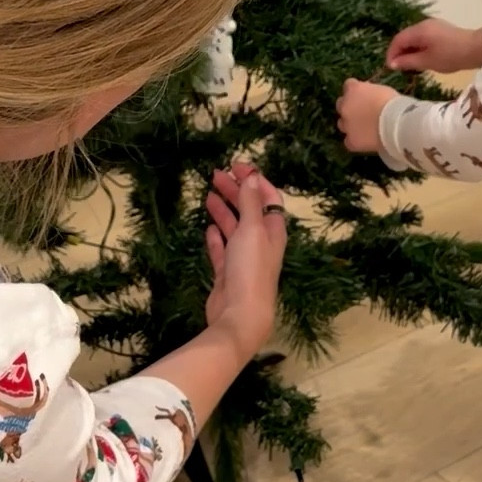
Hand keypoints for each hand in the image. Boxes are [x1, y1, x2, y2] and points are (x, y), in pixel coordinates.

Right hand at [204, 162, 286, 361]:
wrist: (240, 315)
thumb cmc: (250, 269)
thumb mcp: (252, 230)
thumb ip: (251, 202)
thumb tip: (254, 176)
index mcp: (273, 231)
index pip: (268, 198)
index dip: (254, 180)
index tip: (235, 166)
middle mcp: (261, 243)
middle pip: (249, 210)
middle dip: (235, 191)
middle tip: (215, 175)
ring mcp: (244, 259)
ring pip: (234, 228)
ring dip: (224, 211)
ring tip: (208, 195)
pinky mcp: (228, 274)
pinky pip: (222, 249)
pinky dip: (216, 237)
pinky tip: (208, 228)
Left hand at [337, 79, 394, 154]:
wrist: (397, 124)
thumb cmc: (396, 104)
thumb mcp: (382, 90)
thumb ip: (371, 93)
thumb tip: (370, 97)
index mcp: (354, 89)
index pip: (349, 85)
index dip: (357, 91)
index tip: (365, 95)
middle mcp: (345, 106)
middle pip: (341, 104)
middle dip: (350, 107)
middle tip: (363, 112)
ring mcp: (346, 125)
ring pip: (342, 124)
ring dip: (350, 124)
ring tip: (365, 129)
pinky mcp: (351, 141)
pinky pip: (349, 141)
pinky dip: (356, 141)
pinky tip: (366, 142)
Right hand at [386, 18, 481, 74]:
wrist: (476, 49)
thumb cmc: (450, 56)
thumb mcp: (427, 61)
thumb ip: (408, 61)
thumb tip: (393, 63)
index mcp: (419, 30)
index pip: (397, 40)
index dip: (391, 53)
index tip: (390, 67)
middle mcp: (423, 24)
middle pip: (405, 37)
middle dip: (400, 52)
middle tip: (399, 68)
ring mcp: (433, 25)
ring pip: (414, 37)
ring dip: (409, 50)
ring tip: (410, 65)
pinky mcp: (440, 29)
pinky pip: (423, 37)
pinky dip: (419, 47)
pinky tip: (422, 58)